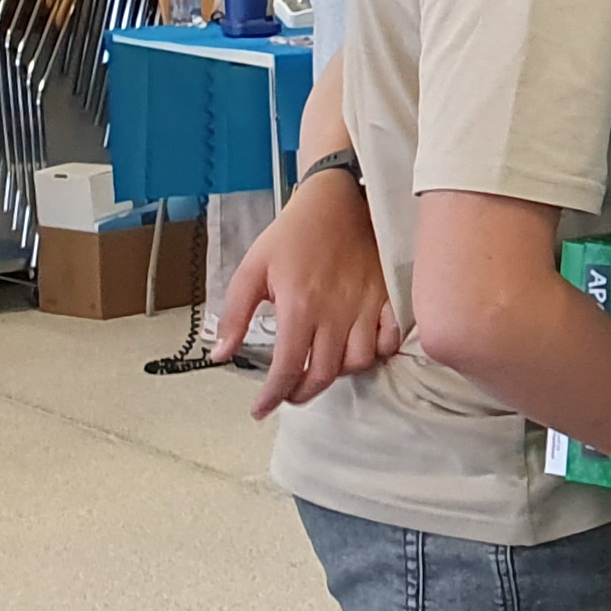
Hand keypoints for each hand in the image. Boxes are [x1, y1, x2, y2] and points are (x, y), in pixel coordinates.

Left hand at [236, 174, 403, 418]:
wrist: (339, 201)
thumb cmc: (295, 233)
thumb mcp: (252, 269)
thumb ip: (234, 314)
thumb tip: (221, 353)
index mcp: (300, 306)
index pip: (287, 368)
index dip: (272, 396)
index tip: (261, 409)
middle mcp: (335, 312)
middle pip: (323, 374)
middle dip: (302, 393)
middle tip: (288, 394)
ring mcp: (366, 306)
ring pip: (358, 362)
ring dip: (337, 373)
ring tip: (320, 367)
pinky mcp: (387, 297)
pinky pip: (390, 340)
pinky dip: (376, 353)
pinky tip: (358, 349)